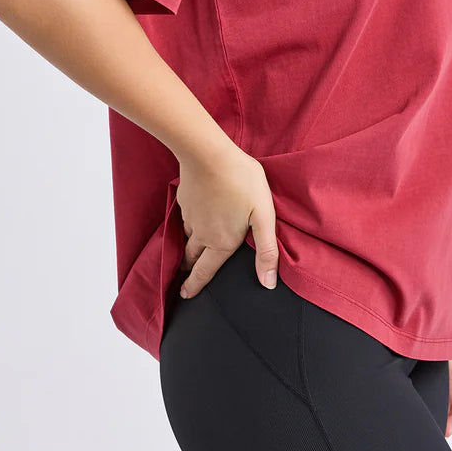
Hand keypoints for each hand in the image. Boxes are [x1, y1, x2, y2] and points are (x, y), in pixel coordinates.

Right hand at [176, 143, 278, 298]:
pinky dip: (186, 226)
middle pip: (192, 258)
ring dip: (186, 248)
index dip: (195, 285)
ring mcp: (190, 217)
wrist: (209, 155)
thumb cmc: (242, 182)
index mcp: (221, 242)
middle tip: (183, 279)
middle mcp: (202, 234)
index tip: (185, 295)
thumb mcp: (263, 217)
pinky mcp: (184, 201)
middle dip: (188, 270)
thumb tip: (269, 283)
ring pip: (186, 239)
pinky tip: (192, 220)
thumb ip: (266, 251)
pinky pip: (184, 219)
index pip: (205, 272)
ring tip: (187, 253)